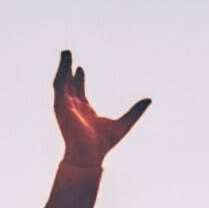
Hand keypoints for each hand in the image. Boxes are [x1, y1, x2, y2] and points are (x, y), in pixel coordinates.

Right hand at [52, 50, 150, 168]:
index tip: (80, 68)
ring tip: (66, 53)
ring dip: (63, 67)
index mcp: (84, 111)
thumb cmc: (104, 144)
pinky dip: (61, 72)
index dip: (79, 79)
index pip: (79, 92)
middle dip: (68, 70)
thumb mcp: (125, 123)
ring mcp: (65, 106)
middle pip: (69, 84)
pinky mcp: (60, 105)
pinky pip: (59, 84)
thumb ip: (135, 111)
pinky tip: (66, 62)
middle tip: (69, 55)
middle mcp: (73, 107)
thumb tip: (149, 100)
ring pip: (62, 82)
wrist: (89, 154)